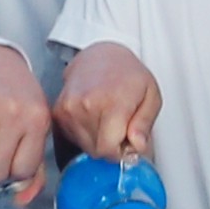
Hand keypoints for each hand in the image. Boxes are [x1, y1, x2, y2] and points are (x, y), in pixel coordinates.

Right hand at [51, 43, 162, 166]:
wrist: (100, 55)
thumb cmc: (128, 75)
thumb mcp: (151, 96)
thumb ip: (144, 124)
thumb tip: (138, 146)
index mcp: (111, 102)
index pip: (108, 149)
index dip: (120, 152)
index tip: (127, 143)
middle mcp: (85, 105)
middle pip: (96, 150)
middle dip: (110, 145)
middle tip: (119, 127)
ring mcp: (68, 108)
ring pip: (83, 146)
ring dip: (97, 140)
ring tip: (107, 119)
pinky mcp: (58, 112)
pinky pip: (72, 138)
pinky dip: (84, 134)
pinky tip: (94, 118)